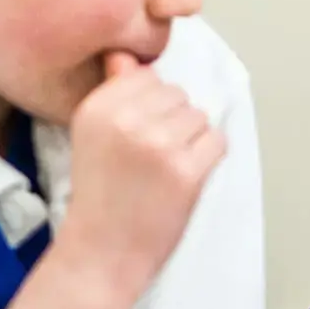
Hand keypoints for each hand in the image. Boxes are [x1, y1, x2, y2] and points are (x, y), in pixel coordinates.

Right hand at [57, 52, 225, 299]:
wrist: (101, 253)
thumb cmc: (99, 195)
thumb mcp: (91, 137)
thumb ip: (112, 94)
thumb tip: (126, 55)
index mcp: (97, 107)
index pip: (147, 76)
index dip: (150, 105)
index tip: (135, 136)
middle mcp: (125, 119)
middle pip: (177, 94)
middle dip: (173, 121)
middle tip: (150, 159)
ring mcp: (158, 145)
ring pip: (200, 117)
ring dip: (192, 141)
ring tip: (164, 170)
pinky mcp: (186, 171)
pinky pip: (217, 142)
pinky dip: (209, 159)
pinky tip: (184, 179)